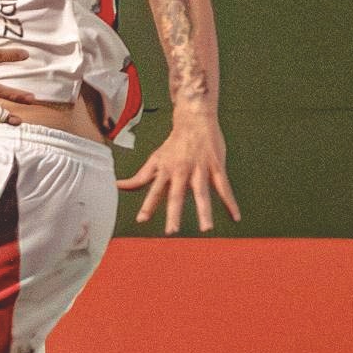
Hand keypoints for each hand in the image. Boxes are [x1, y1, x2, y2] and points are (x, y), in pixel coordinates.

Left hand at [118, 117, 238, 234]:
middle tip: (171, 231)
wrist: (194, 121)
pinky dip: (230, 203)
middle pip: (176, 194)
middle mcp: (181, 171)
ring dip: (204, 211)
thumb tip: (117, 186)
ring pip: (202, 193)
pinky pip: (224, 187)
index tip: (141, 220)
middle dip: (174, 213)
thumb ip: (139, 178)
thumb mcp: (155, 160)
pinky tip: (235, 217)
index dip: (147, 204)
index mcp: (166, 171)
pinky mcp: (216, 167)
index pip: (154, 191)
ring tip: (206, 229)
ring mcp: (200, 169)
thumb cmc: (173, 145)